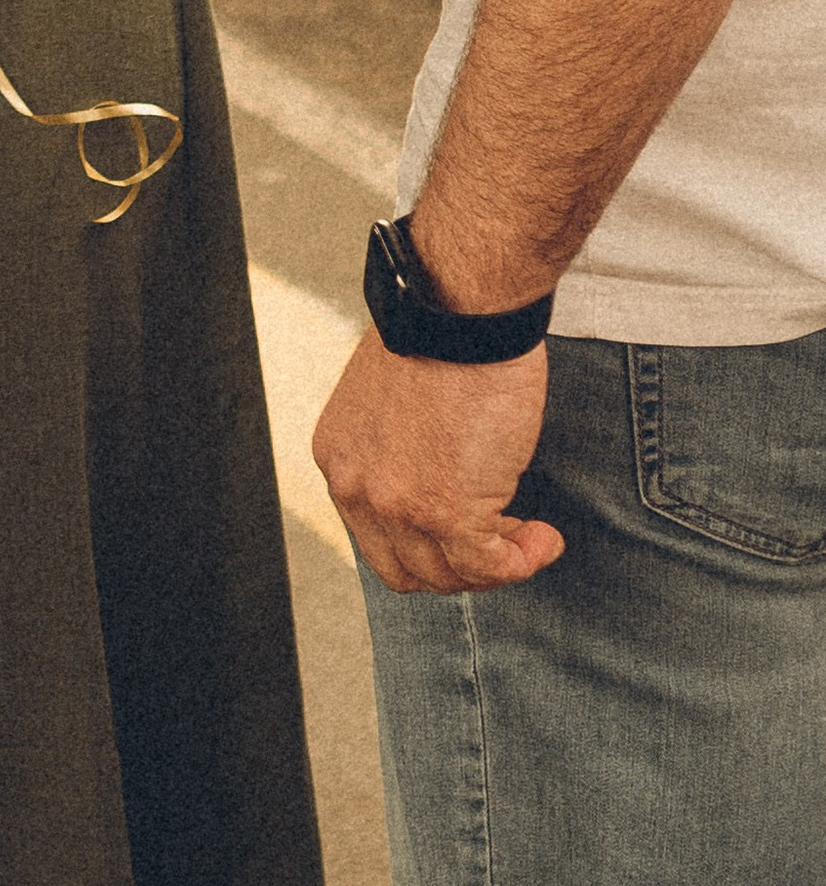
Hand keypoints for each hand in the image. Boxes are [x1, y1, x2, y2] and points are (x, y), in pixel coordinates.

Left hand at [311, 332, 564, 593]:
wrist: (459, 309)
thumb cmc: (441, 334)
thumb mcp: (394, 398)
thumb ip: (400, 445)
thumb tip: (437, 475)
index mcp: (340, 457)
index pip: (375, 534)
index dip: (426, 541)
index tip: (468, 524)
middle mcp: (357, 488)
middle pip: (406, 568)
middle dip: (458, 566)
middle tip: (501, 539)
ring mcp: (399, 506)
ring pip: (449, 576)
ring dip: (497, 566)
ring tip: (530, 537)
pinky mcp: (447, 512)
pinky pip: (491, 567)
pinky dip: (523, 562)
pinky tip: (545, 538)